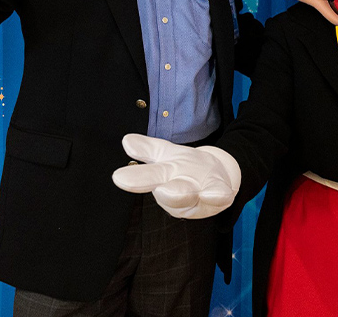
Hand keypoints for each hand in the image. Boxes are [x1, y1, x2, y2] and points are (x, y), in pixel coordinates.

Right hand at [111, 134, 241, 218]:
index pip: (149, 177)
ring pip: (191, 196)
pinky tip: (214, 194)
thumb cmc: (186, 168)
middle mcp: (179, 190)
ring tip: (172, 190)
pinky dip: (216, 196)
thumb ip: (147, 148)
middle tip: (158, 189)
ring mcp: (199, 193)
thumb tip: (126, 141)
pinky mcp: (219, 194)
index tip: (118, 177)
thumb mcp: (166, 154)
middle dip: (166, 192)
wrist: (216, 175)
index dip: (136, 179)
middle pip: (171, 193)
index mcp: (164, 178)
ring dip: (182, 194)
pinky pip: (218, 196)